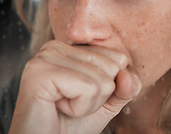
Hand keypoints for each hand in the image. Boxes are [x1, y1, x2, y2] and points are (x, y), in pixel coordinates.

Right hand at [9, 40, 141, 133]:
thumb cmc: (71, 124)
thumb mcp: (106, 102)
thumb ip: (124, 87)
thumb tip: (129, 76)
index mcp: (70, 48)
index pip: (115, 56)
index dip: (107, 85)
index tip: (81, 95)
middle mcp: (55, 46)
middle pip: (110, 66)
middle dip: (97, 95)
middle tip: (71, 104)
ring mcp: (46, 57)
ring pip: (100, 80)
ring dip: (87, 104)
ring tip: (63, 106)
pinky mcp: (41, 72)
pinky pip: (86, 88)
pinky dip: (79, 108)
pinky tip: (58, 108)